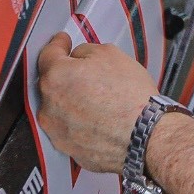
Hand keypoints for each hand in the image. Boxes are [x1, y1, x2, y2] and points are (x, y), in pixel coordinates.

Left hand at [36, 33, 158, 172]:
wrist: (145, 136)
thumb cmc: (130, 96)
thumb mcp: (110, 54)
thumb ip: (85, 50)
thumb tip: (78, 56)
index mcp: (57, 77)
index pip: (48, 54)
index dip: (57, 44)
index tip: (62, 42)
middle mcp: (49, 107)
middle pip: (52, 84)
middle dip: (66, 76)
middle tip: (89, 74)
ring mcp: (57, 132)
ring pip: (59, 109)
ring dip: (72, 102)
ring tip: (98, 100)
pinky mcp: (69, 151)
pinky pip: (71, 130)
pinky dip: (81, 123)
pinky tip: (100, 119)